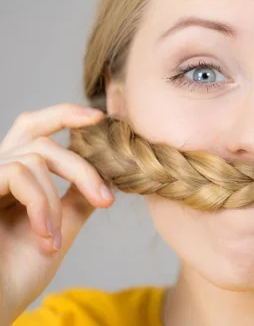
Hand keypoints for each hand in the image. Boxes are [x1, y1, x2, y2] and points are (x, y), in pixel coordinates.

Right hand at [0, 104, 113, 323]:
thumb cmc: (18, 272)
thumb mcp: (59, 227)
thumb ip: (76, 197)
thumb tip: (107, 171)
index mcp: (13, 176)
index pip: (34, 129)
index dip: (63, 114)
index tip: (99, 118)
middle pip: (40, 138)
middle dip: (81, 167)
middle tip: (106, 200)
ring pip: (36, 159)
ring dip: (55, 202)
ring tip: (53, 240)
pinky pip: (19, 175)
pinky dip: (40, 206)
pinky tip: (44, 238)